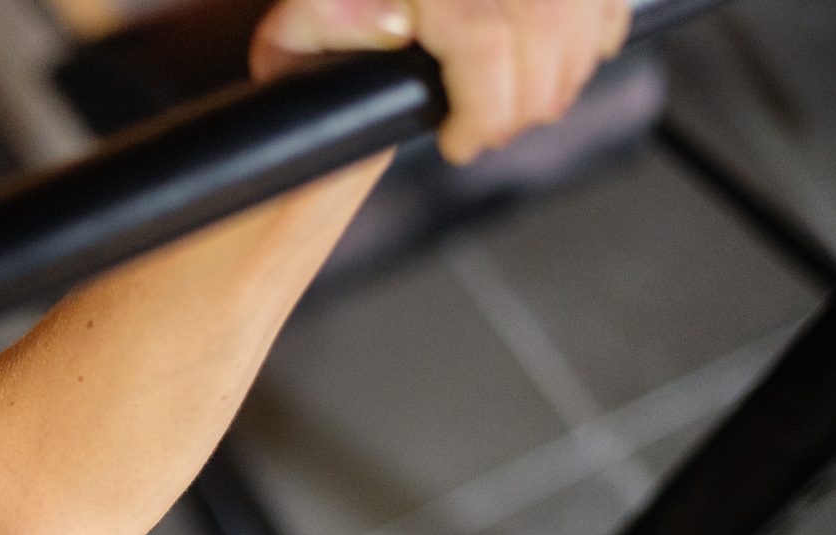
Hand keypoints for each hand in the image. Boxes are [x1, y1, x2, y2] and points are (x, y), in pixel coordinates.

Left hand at [250, 0, 632, 164]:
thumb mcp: (304, 21)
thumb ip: (329, 28)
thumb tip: (395, 30)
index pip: (485, 42)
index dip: (484, 111)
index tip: (460, 143)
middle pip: (548, 33)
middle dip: (525, 105)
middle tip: (489, 132)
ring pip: (584, 19)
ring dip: (565, 77)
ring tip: (523, 106)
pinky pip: (607, 3)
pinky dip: (598, 34)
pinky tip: (568, 61)